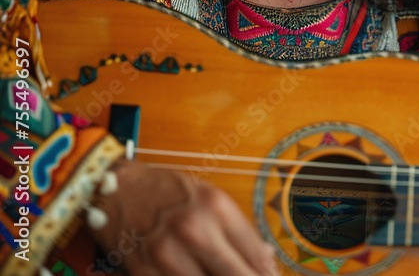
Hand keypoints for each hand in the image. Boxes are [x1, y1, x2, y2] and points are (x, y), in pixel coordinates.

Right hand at [88, 160, 277, 275]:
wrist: (114, 187)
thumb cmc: (167, 191)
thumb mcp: (210, 198)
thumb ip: (237, 230)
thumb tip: (266, 261)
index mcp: (216, 208)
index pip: (256, 255)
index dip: (267, 274)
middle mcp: (194, 231)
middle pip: (236, 275)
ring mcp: (167, 255)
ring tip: (226, 275)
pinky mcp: (144, 272)